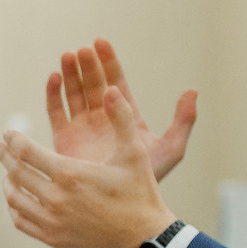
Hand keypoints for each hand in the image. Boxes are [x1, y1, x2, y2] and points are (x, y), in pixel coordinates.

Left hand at [0, 85, 179, 247]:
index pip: (27, 152)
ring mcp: (51, 220)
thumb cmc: (140, 194)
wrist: (143, 240)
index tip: (8, 134)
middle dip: (5, 157)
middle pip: (16, 173)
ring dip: (7, 182)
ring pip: (14, 198)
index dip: (14, 140)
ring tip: (7, 172)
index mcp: (70, 174)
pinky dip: (14, 207)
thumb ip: (121, 119)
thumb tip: (110, 88)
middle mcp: (55, 198)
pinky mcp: (51, 238)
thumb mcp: (134, 154)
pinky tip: (17, 199)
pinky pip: (20, 221)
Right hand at [46, 39, 196, 180]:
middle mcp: (102, 118)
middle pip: (92, 84)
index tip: (100, 43)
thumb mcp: (172, 148)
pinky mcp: (64, 140)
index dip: (108, 62)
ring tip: (66, 56)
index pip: (115, 81)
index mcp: (125, 116)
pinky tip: (53, 78)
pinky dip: (53, 95)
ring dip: (69, 75)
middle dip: (87, 65)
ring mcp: (82, 128)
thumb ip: (184, 120)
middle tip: (81, 50)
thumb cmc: (148, 180)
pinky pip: (56, 113)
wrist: (119, 205)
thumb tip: (192, 90)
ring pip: (73, 94)